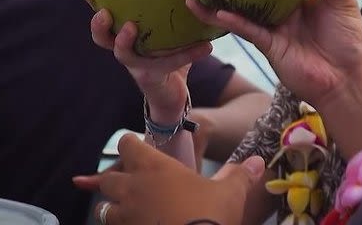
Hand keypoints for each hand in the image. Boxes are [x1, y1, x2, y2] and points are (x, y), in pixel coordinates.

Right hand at [73, 0, 213, 114]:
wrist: (172, 95)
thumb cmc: (166, 55)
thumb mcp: (166, 30)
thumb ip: (169, 9)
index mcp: (123, 33)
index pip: (101, 12)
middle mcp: (124, 49)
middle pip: (101, 36)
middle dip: (98, 24)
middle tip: (105, 12)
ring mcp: (135, 65)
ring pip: (122, 54)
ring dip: (124, 40)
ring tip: (131, 27)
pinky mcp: (152, 77)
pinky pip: (169, 64)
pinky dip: (190, 55)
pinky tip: (207, 48)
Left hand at [73, 133, 263, 224]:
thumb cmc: (211, 215)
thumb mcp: (230, 192)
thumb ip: (240, 174)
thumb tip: (257, 161)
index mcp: (155, 169)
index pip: (128, 145)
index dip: (131, 145)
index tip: (136, 146)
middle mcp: (133, 190)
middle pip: (109, 179)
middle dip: (115, 179)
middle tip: (130, 182)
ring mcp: (126, 218)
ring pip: (103, 210)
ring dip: (113, 208)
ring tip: (127, 211)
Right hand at [187, 0, 361, 108]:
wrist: (346, 79)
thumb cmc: (349, 42)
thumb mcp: (343, 4)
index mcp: (300, 0)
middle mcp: (283, 13)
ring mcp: (274, 29)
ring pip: (242, 13)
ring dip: (219, 4)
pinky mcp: (270, 46)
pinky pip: (248, 31)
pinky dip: (233, 22)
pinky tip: (217, 12)